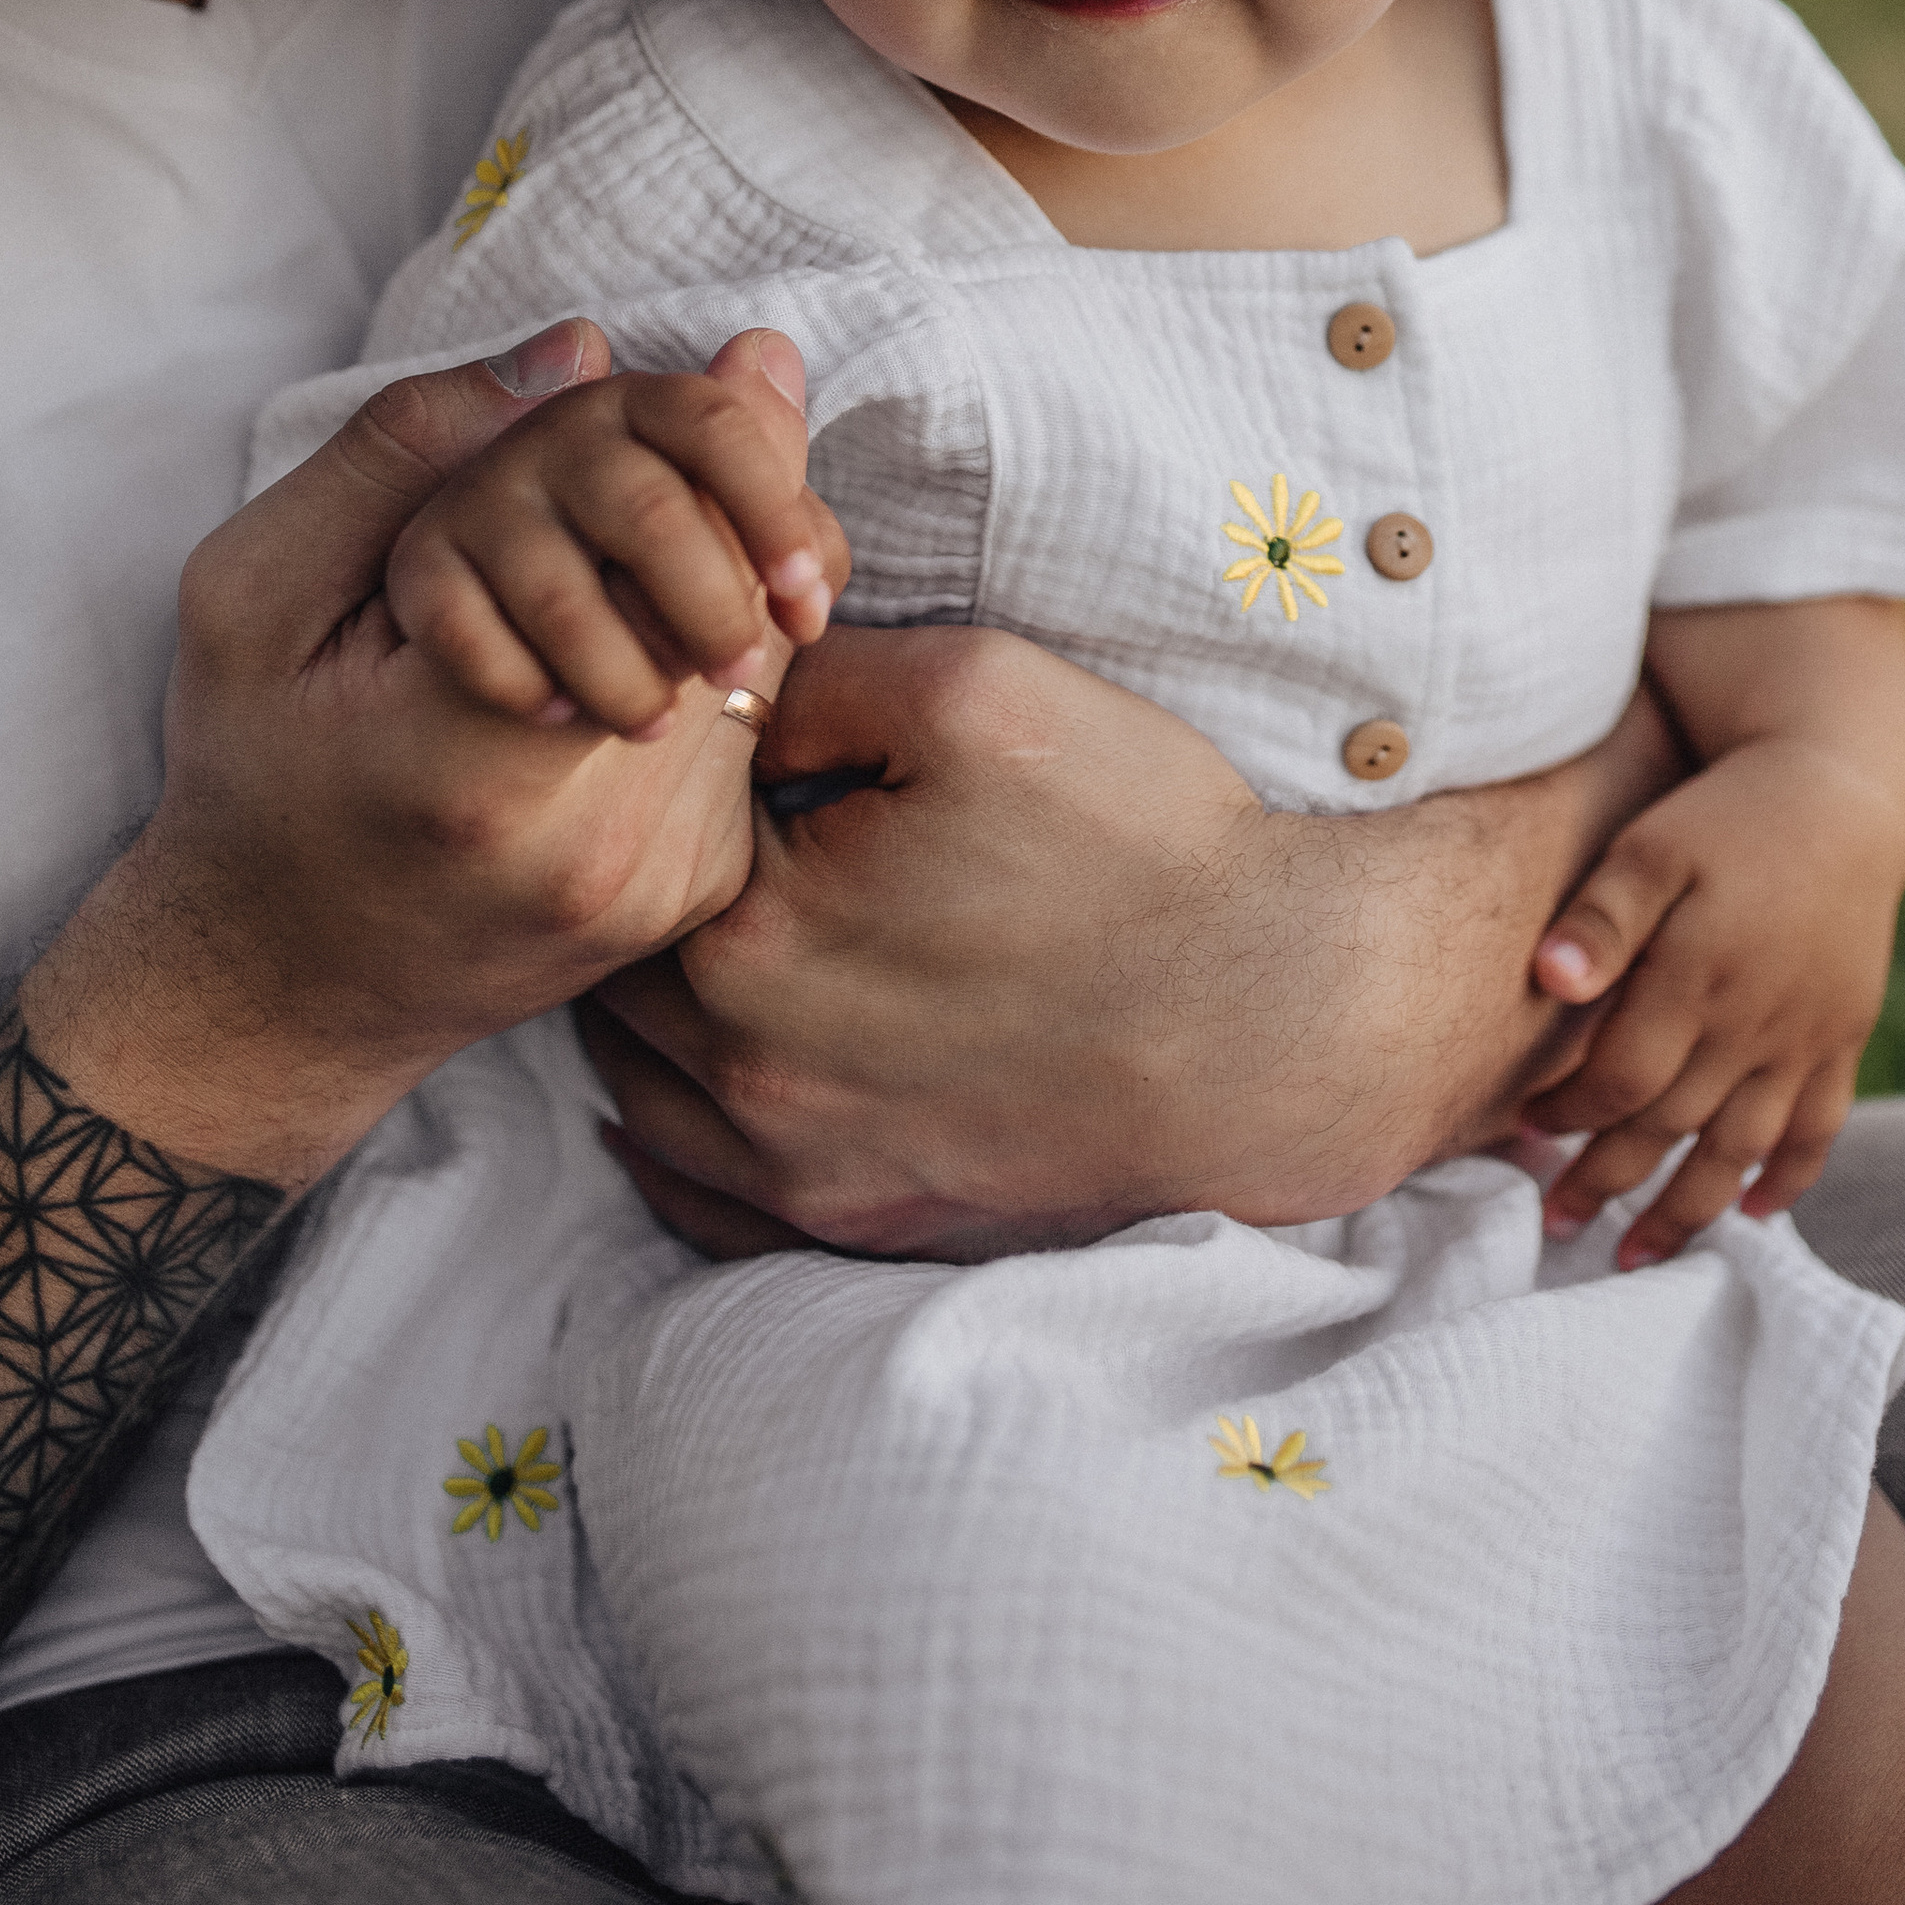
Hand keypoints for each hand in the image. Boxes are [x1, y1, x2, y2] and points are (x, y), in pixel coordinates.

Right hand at [22, 322, 827, 1190]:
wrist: (274, 993)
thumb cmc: (250, 777)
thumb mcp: (254, 593)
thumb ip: (404, 456)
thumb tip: (581, 347)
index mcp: (476, 756)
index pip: (662, 555)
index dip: (688, 461)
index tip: (659, 421)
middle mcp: (596, 840)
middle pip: (742, 606)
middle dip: (731, 512)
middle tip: (689, 468)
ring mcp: (657, 885)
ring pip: (770, 669)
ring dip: (734, 578)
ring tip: (652, 554)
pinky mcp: (694, 901)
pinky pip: (755, 738)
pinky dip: (723, 664)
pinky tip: (646, 643)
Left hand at [578, 640, 1683, 1261]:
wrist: (1277, 1017)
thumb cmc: (1138, 841)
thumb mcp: (973, 690)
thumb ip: (811, 676)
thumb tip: (719, 685)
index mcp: (750, 940)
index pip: (642, 846)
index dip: (676, 789)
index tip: (724, 752)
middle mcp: (749, 1081)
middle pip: (627, 975)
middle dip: (657, 903)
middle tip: (719, 838)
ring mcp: (805, 1175)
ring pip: (647, 1092)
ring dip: (658, 1016)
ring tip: (719, 936)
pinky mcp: (866, 1228)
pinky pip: (707, 1204)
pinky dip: (681, 1142)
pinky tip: (698, 1083)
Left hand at [1521, 607, 1904, 1264]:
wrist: (1840, 790)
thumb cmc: (1725, 815)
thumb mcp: (1652, 844)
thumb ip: (1601, 917)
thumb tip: (1550, 981)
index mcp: (1698, 975)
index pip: (1623, 1078)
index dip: (1571, 1115)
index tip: (1523, 1133)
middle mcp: (1755, 1021)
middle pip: (1673, 1127)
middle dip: (1609, 1181)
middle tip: (1555, 1224)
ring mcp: (1807, 1036)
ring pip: (1743, 1148)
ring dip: (1688, 1209)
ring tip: (1636, 1256)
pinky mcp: (1844, 1035)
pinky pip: (1820, 1127)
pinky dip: (1790, 1177)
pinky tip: (1755, 1214)